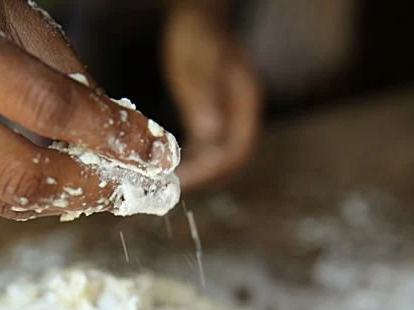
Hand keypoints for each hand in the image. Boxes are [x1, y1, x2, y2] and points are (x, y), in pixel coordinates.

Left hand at [163, 0, 261, 189]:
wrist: (199, 17)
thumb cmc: (199, 35)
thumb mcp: (199, 63)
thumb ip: (205, 96)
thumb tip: (210, 134)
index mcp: (245, 103)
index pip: (237, 151)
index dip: (213, 170)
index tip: (184, 180)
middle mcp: (242, 114)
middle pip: (232, 160)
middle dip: (205, 178)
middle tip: (172, 188)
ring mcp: (231, 116)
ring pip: (220, 156)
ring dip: (199, 171)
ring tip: (168, 180)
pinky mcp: (216, 115)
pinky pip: (209, 145)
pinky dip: (194, 158)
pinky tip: (172, 163)